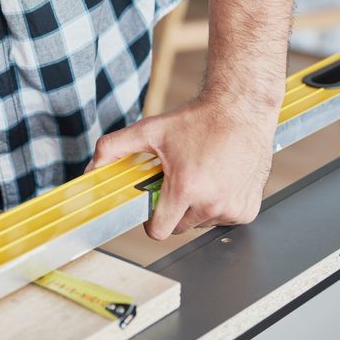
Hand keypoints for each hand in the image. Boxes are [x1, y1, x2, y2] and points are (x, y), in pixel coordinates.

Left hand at [85, 95, 276, 239]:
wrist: (241, 109)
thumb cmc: (198, 120)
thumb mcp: (149, 130)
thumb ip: (114, 148)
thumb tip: (91, 167)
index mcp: (185, 188)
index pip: (158, 231)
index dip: (151, 219)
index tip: (154, 204)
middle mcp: (211, 202)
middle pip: (179, 227)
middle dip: (174, 210)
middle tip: (179, 182)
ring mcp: (232, 208)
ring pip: (202, 223)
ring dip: (198, 207)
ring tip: (202, 177)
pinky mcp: (247, 209)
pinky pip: (225, 219)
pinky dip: (220, 205)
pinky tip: (220, 180)